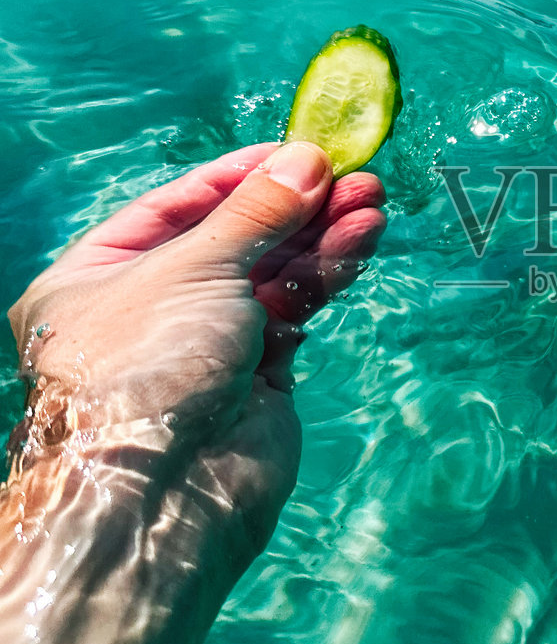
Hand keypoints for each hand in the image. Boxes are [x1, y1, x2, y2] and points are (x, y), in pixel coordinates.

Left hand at [7, 140, 384, 560]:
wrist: (162, 494)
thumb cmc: (145, 368)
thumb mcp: (194, 268)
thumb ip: (256, 212)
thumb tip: (308, 160)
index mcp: (96, 274)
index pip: (176, 205)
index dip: (241, 174)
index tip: (300, 149)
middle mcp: (148, 305)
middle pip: (233, 236)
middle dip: (295, 204)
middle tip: (355, 173)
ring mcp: (204, 343)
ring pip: (271, 273)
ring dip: (321, 235)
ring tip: (372, 200)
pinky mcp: (255, 377)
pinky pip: (293, 312)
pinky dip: (326, 276)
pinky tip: (361, 241)